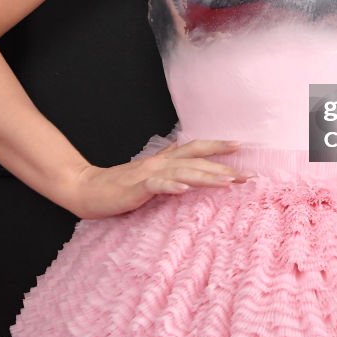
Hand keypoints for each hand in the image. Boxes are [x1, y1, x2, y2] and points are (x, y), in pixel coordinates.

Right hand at [70, 139, 254, 219]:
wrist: (87, 189)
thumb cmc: (119, 185)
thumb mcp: (148, 175)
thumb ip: (167, 167)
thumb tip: (185, 159)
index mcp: (164, 160)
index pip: (196, 149)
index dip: (218, 146)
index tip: (242, 147)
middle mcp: (160, 162)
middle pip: (197, 159)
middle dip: (224, 166)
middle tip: (249, 175)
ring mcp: (149, 173)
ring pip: (183, 172)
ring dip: (207, 176)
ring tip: (228, 182)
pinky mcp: (137, 187)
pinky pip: (157, 185)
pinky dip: (172, 186)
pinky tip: (186, 190)